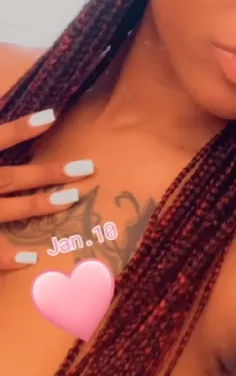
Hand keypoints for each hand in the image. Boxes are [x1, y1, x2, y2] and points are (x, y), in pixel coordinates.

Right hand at [0, 109, 93, 269]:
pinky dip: (6, 258)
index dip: (20, 129)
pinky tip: (32, 259)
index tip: (52, 115)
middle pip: (11, 178)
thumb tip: (36, 119)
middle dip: (47, 173)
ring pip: (6, 211)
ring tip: (72, 200)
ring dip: (38, 206)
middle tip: (87, 168)